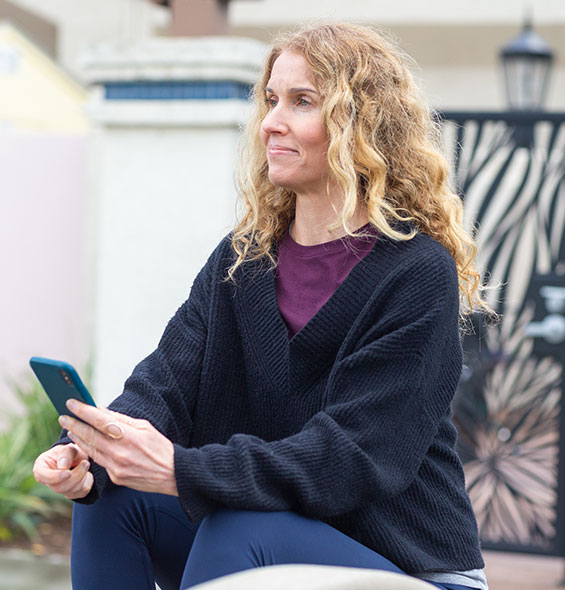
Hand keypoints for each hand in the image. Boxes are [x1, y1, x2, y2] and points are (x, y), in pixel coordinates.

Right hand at [33, 443, 92, 499]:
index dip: (55, 477)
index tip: (68, 473)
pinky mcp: (71, 494)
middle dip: (75, 476)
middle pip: (59, 487)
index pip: (42, 476)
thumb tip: (63, 466)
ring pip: (71, 491)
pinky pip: (82, 492)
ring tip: (85, 463)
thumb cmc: (71, 451)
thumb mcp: (69, 448)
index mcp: (41, 468)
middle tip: (85, 462)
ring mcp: (59, 489)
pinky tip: (86, 473)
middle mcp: (48, 481)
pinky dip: (88, 481)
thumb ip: (66, 454)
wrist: (79, 456)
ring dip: (82, 477)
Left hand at [58, 400, 177, 496]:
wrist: (172, 475)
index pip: (100, 420)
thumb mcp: (146, 427)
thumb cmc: (160, 447)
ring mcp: (116, 466)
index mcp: (130, 436)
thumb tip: (101, 410)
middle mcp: (120, 452)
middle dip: (74, 424)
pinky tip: (84, 444)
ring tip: (69, 429)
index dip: (84, 411)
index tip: (71, 403)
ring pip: (91, 450)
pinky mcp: (115, 477)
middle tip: (63, 416)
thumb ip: (122, 420)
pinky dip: (89, 450)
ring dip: (78, 438)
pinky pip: (99, 461)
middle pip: (90, 436)